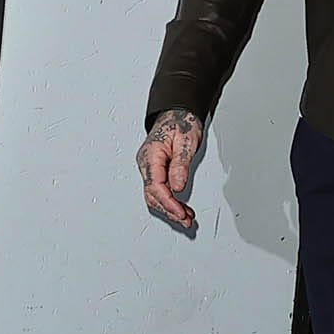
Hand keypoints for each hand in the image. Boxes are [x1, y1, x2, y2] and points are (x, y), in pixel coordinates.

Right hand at [137, 109, 203, 227]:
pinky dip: (170, 201)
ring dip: (169, 208)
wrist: (178, 113)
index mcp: (151, 155)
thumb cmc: (181, 123)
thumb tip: (178, 187)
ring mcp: (149, 168)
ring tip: (185, 218)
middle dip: (169, 210)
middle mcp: (146, 163)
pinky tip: (181, 208)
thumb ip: (180, 165)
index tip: (180, 213)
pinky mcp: (156, 170)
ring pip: (155, 195)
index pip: (156, 186)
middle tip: (185, 220)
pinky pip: (159, 190)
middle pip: (153, 195)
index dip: (168, 203)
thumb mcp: (186, 141)